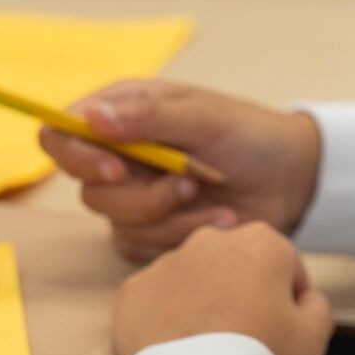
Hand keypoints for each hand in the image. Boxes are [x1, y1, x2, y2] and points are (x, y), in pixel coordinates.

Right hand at [39, 80, 320, 260]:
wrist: (293, 180)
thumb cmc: (251, 135)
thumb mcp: (204, 117)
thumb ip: (148, 117)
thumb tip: (89, 116)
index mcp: (125, 110)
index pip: (61, 131)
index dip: (74, 154)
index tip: (114, 169)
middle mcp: (121, 150)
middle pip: (86, 185)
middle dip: (141, 194)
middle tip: (186, 185)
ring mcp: (134, 192)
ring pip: (115, 219)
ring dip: (168, 214)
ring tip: (209, 196)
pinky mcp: (151, 228)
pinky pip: (141, 244)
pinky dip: (183, 234)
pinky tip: (217, 220)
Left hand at [113, 221, 332, 354]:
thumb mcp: (314, 335)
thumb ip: (316, 306)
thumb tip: (306, 299)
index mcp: (262, 241)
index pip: (284, 265)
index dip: (288, 299)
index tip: (282, 329)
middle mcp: (212, 240)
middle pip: (235, 267)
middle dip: (240, 294)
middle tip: (242, 339)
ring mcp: (168, 263)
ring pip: (192, 281)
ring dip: (201, 304)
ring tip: (206, 348)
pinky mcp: (133, 292)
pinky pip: (154, 303)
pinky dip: (163, 321)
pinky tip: (176, 349)